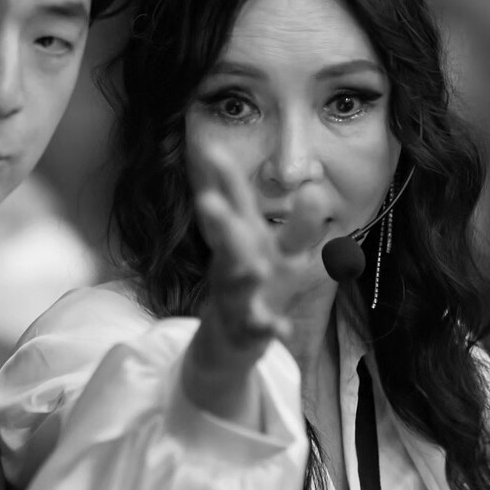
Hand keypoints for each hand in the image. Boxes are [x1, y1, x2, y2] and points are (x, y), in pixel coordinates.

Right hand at [183, 142, 324, 420]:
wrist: (229, 338)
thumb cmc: (250, 278)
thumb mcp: (255, 239)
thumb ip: (268, 207)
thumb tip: (277, 169)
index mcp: (242, 239)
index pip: (231, 204)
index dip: (223, 179)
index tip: (211, 151)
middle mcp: (237, 263)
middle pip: (228, 241)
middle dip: (221, 223)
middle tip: (207, 201)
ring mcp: (239, 296)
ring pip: (237, 285)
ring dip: (243, 275)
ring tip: (254, 267)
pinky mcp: (248, 328)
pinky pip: (259, 328)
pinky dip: (269, 328)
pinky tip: (281, 328)